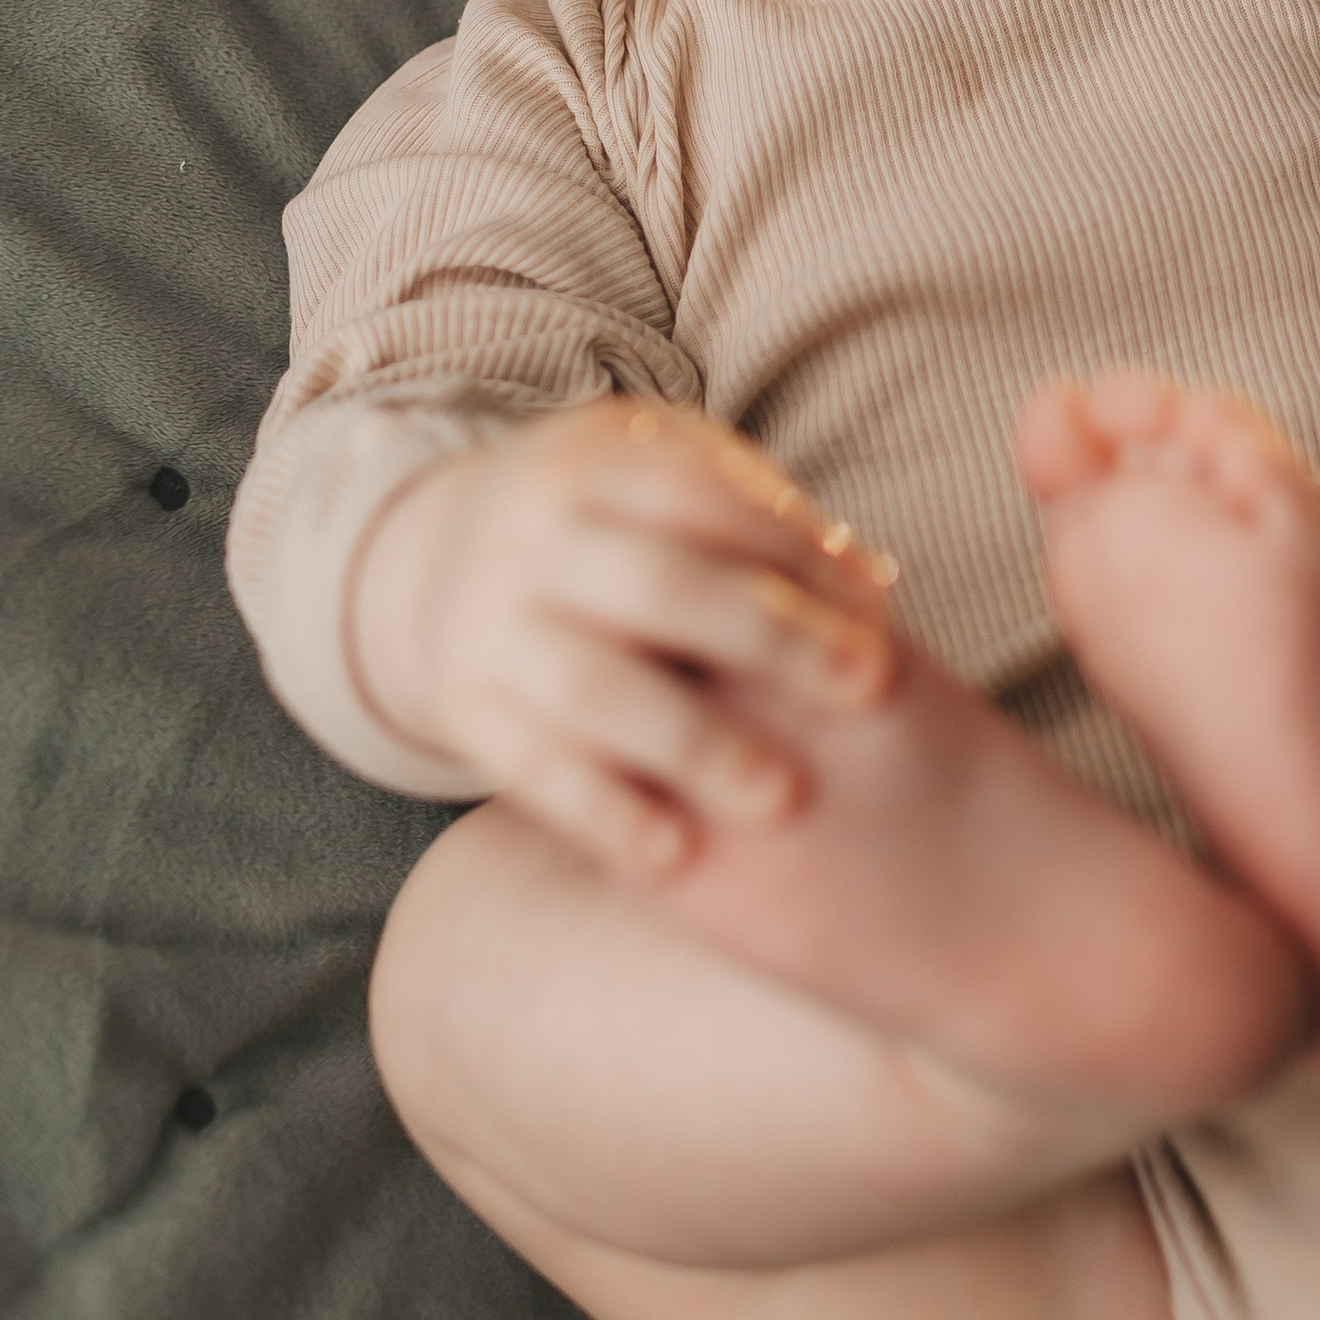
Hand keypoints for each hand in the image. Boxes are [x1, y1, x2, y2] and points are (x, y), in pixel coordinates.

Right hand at [351, 397, 899, 877]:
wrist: (443, 563)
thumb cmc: (615, 530)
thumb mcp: (668, 486)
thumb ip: (765, 527)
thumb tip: (871, 590)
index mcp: (590, 462)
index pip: (701, 497)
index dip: (793, 549)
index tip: (876, 607)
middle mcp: (526, 536)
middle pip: (657, 586)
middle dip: (771, 639)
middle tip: (865, 690)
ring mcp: (485, 624)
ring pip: (593, 687)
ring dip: (693, 744)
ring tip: (780, 798)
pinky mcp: (462, 708)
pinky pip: (533, 769)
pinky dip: (603, 816)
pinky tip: (676, 856)